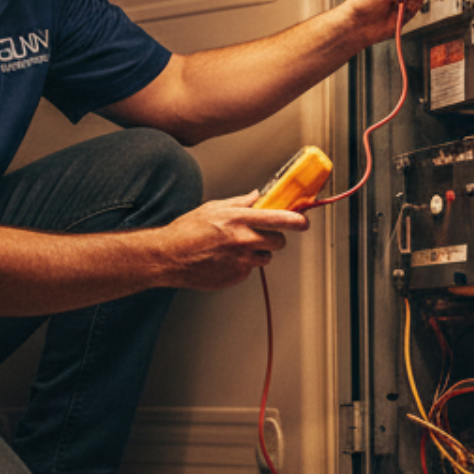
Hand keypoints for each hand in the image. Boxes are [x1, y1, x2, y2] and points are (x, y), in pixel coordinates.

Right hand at [156, 191, 310, 290]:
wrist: (169, 257)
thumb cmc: (187, 231)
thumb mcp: (214, 208)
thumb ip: (240, 203)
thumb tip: (257, 196)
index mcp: (239, 219)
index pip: (279, 219)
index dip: (296, 220)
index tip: (304, 221)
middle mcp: (243, 240)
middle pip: (278, 241)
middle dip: (276, 238)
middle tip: (265, 235)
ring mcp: (241, 261)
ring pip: (266, 257)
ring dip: (258, 252)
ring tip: (237, 248)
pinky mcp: (236, 276)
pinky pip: (250, 270)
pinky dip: (243, 265)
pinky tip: (226, 259)